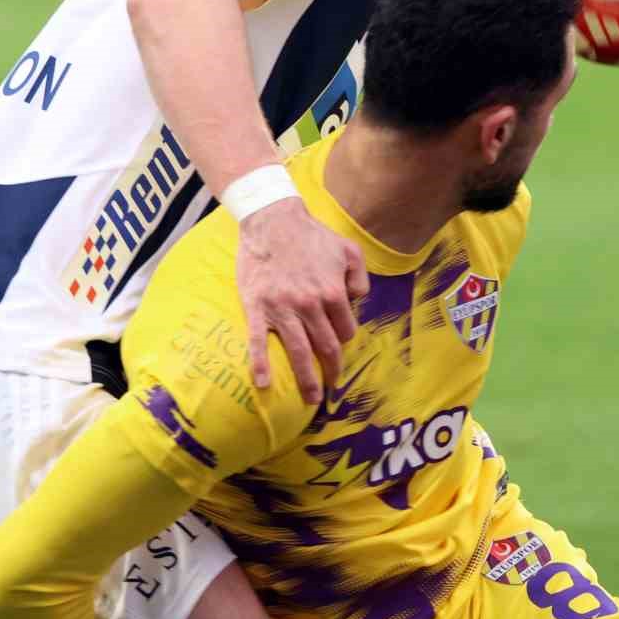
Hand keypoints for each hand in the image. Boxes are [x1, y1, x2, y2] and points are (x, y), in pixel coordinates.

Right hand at [236, 198, 369, 401]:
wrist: (272, 220)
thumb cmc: (312, 236)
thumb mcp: (349, 251)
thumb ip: (360, 278)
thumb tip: (356, 302)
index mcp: (334, 293)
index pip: (346, 331)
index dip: (344, 341)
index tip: (337, 349)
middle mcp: (311, 305)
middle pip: (327, 348)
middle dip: (332, 371)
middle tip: (330, 388)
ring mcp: (283, 309)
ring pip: (299, 352)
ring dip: (307, 379)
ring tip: (312, 398)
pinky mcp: (257, 307)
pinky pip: (258, 342)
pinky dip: (261, 364)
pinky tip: (264, 384)